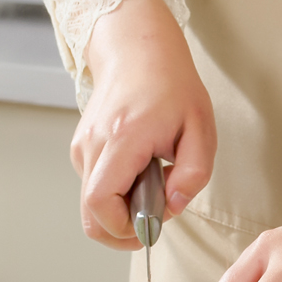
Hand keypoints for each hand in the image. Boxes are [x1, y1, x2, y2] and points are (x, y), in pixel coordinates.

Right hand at [74, 0, 216, 249]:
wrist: (137, 52)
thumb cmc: (170, 85)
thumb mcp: (201, 129)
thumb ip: (193, 174)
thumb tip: (173, 206)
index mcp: (123, 139)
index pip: (100, 204)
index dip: (124, 228)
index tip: (151, 226)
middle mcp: (94, 146)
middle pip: (89, 214)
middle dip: (122, 229)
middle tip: (153, 217)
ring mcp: (82, 148)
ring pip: (91, 204)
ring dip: (122, 208)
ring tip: (151, 180)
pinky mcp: (81, 149)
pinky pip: (94, 187)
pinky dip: (116, 192)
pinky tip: (138, 170)